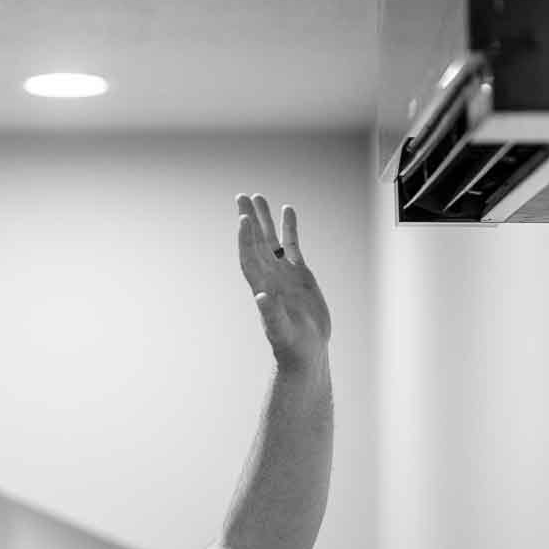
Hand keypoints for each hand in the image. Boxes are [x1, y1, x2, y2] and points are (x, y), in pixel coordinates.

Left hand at [236, 194, 331, 370]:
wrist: (306, 352)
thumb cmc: (291, 346)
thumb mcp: (281, 331)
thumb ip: (271, 315)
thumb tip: (262, 297)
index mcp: (262, 287)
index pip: (250, 256)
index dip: (245, 238)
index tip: (243, 218)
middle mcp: (270, 276)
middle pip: (256, 242)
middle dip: (249, 219)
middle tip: (242, 196)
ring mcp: (284, 274)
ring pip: (272, 240)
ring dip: (265, 220)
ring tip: (259, 197)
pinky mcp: (300, 275)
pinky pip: (291, 246)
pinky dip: (289, 229)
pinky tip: (288, 211)